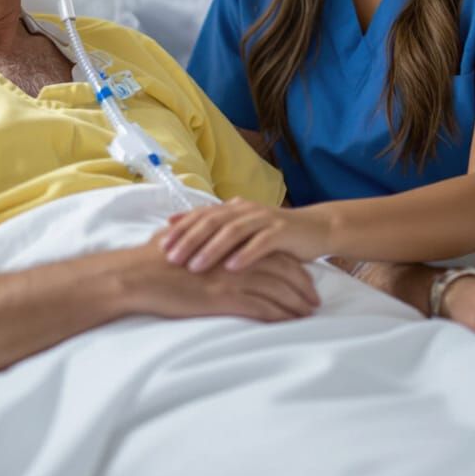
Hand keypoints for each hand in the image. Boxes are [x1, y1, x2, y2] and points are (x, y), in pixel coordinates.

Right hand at [130, 235, 319, 323]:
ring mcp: (231, 276)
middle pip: (282, 268)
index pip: (270, 252)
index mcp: (228, 243)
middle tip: (316, 299)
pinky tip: (290, 322)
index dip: (291, 264)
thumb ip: (201, 236)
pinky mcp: (224, 297)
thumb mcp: (182, 240)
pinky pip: (261, 307)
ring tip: (310, 313)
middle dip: (303, 285)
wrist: (137, 276)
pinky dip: (280, 315)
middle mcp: (235, 257)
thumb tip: (204, 237)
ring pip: (277, 289)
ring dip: (296, 302)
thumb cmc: (153, 261)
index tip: (303, 277)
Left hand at [158, 198, 325, 272]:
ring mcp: (264, 219)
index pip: (201, 215)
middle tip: (170, 258)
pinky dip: (245, 254)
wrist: (315, 230)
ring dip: (212, 249)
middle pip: (212, 222)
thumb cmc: (273, 235)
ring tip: (195, 266)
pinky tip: (232, 267)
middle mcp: (246, 209)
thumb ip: (213, 227)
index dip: (180, 229)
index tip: (159, 245)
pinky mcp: (282, 232)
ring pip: (233, 232)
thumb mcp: (242, 230)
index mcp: (234, 208)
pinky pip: (261, 243)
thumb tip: (174, 224)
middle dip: (189, 240)